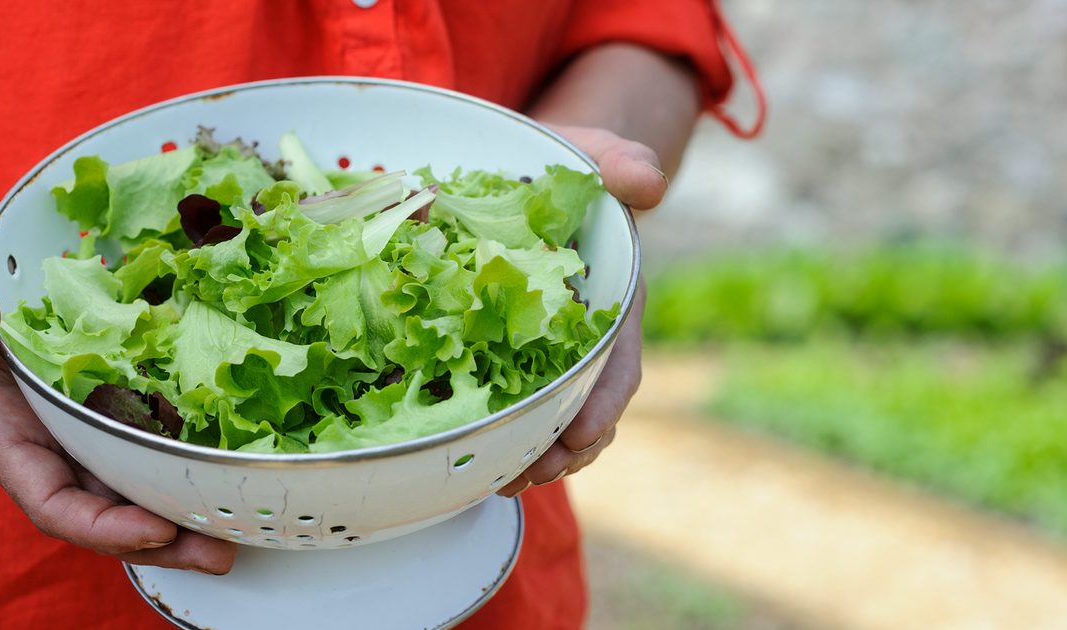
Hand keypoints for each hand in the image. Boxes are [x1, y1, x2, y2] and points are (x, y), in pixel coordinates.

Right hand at [0, 216, 235, 573]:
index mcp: (3, 431)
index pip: (51, 503)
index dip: (104, 526)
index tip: (156, 529)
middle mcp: (47, 443)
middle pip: (105, 512)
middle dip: (161, 539)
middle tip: (220, 551)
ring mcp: (81, 429)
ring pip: (132, 486)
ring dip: (183, 509)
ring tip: (237, 524)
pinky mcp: (110, 404)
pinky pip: (148, 441)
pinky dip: (186, 457)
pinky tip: (232, 462)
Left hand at [498, 125, 656, 496]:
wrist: (543, 168)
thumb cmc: (571, 165)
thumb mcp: (597, 155)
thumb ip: (622, 164)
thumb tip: (648, 183)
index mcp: (611, 301)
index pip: (619, 362)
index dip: (603, 401)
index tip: (583, 434)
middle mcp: (585, 333)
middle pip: (587, 405)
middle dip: (564, 447)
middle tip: (528, 475)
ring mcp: (551, 345)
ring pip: (555, 412)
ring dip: (535, 451)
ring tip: (501, 479)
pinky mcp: (513, 345)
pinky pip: (516, 396)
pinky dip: (506, 427)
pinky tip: (479, 452)